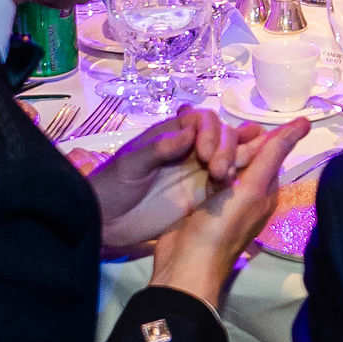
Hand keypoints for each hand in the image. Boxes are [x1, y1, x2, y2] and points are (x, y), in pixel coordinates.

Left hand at [92, 107, 224, 253]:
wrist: (103, 221)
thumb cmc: (112, 186)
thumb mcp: (130, 164)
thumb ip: (159, 148)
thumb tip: (190, 132)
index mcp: (171, 134)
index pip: (203, 120)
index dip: (210, 131)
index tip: (203, 153)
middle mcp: (189, 149)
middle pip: (221, 135)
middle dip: (226, 148)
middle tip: (217, 171)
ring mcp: (197, 172)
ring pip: (228, 156)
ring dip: (237, 159)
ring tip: (229, 177)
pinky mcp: (201, 195)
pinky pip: (225, 182)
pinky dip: (236, 179)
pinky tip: (238, 185)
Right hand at [147, 116, 310, 302]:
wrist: (184, 265)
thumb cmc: (222, 229)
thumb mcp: (251, 190)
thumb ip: (272, 156)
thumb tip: (304, 123)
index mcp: (264, 189)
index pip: (267, 149)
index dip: (254, 135)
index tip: (241, 128)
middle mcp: (246, 190)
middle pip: (240, 151)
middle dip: (228, 143)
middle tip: (213, 154)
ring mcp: (221, 194)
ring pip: (219, 158)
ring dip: (209, 150)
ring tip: (198, 152)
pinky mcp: (198, 197)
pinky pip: (199, 169)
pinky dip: (194, 159)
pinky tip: (185, 151)